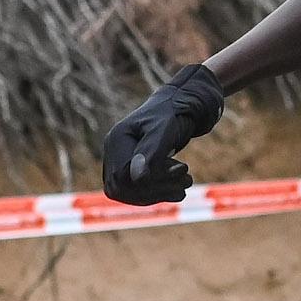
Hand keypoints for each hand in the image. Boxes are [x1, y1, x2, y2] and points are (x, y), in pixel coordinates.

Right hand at [100, 64, 226, 204]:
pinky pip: (138, 193)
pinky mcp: (131, 170)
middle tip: (186, 177)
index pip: (122, 176)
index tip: (180, 168)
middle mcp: (113, 152)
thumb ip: (150, 152)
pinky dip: (161, 194)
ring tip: (187, 180)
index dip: (149, 181)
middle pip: (122, 188)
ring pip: (130, 194)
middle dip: (156, 189)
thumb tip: (136, 178)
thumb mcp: (164, 130)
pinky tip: (180, 187)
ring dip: (161, 193)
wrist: (180, 107)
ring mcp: (120, 162)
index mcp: (116, 139)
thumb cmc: (172, 114)